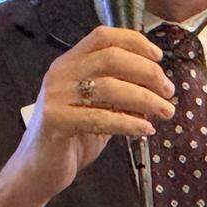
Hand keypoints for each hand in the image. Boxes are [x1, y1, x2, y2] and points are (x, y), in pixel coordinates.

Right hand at [0, 26, 173, 206]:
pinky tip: (146, 129)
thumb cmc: (74, 134)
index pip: (103, 36)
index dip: (135, 42)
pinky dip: (129, 122)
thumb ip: (121, 89)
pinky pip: (100, 117)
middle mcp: (60, 73)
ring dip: (146, 98)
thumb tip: (160, 83)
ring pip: (110, 87)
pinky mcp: (55, 121)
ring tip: (166, 111)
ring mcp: (55, 96)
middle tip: (169, 90)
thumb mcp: (99, 105)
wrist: (38, 170)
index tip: (159, 58)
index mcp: (70, 62)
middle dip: (147, 72)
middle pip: (112, 57)